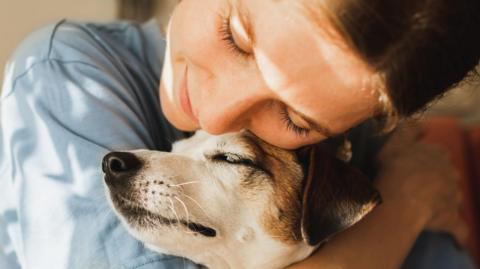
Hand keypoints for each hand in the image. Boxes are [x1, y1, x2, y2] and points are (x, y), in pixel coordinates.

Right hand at [375, 122, 466, 244]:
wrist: (400, 199)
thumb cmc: (395, 169)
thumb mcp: (396, 142)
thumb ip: (408, 129)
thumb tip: (421, 122)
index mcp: (438, 155)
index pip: (438, 153)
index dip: (427, 159)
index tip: (416, 165)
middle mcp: (451, 174)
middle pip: (449, 175)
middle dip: (439, 180)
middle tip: (421, 186)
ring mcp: (453, 198)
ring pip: (453, 198)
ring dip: (446, 202)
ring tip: (429, 208)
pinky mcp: (452, 219)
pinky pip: (459, 228)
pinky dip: (459, 233)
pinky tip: (457, 239)